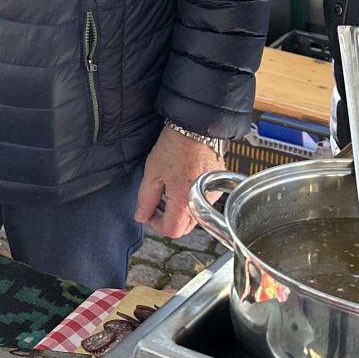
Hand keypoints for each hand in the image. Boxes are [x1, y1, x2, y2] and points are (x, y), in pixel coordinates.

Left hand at [136, 125, 221, 239]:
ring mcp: (212, 195)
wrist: (196, 126)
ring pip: (194, 216)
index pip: (172, 231)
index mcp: (184, 203)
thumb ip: (146, 199)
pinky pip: (203, 202)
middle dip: (168, 219)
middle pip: (184, 227)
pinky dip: (191, 199)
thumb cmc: (174, 147)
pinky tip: (183, 182)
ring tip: (170, 188)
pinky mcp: (216, 185)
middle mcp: (202, 203)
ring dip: (180, 210)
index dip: (156, 224)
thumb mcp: (152, 173)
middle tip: (157, 201)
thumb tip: (141, 216)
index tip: (149, 212)